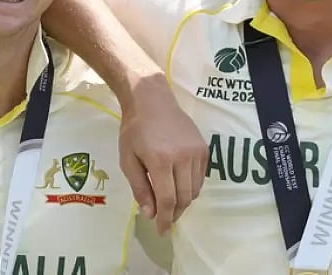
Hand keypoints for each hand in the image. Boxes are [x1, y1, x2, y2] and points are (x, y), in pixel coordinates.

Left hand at [118, 77, 207, 233]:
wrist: (152, 100)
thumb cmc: (134, 130)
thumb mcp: (128, 159)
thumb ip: (139, 187)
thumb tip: (150, 213)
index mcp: (160, 160)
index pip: (167, 199)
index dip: (165, 218)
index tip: (160, 230)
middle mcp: (183, 157)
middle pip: (184, 197)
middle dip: (175, 213)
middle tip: (165, 220)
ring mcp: (196, 153)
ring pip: (195, 189)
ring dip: (184, 202)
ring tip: (171, 205)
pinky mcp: (204, 149)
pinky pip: (200, 177)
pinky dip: (190, 187)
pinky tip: (179, 186)